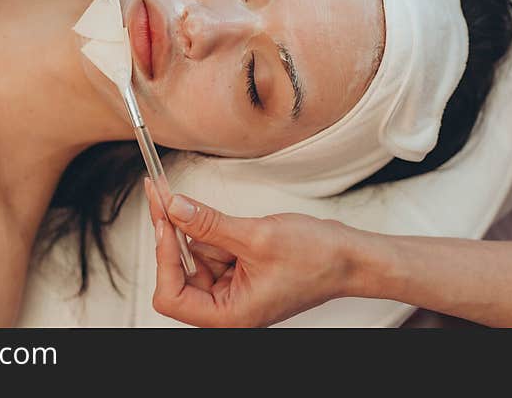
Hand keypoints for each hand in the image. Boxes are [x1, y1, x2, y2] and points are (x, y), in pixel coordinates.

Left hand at [142, 178, 356, 326]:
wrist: (348, 257)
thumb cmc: (317, 260)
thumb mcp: (257, 236)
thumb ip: (209, 224)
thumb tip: (174, 208)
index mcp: (229, 315)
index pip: (171, 296)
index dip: (163, 258)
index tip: (164, 220)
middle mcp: (225, 306)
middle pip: (177, 273)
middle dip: (175, 235)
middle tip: (164, 196)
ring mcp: (230, 288)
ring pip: (193, 255)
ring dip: (196, 229)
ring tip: (221, 214)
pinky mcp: (236, 270)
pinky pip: (210, 247)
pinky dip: (208, 228)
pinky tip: (219, 216)